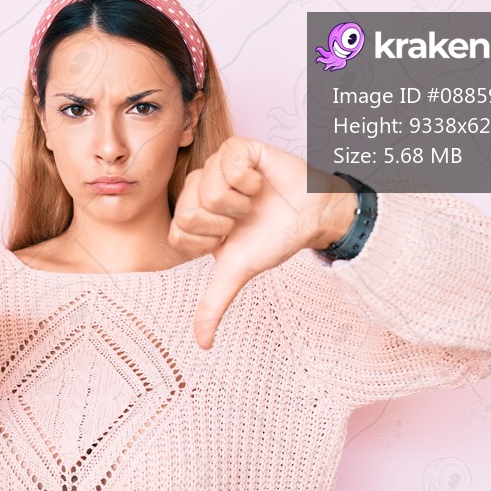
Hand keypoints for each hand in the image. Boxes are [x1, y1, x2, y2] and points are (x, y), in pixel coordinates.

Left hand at [168, 137, 356, 348]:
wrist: (312, 215)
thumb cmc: (274, 237)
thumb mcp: (238, 272)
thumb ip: (214, 304)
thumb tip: (202, 343)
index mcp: (192, 214)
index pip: (178, 232)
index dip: (208, 241)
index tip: (229, 237)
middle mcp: (199, 187)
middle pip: (189, 211)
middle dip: (224, 224)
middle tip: (243, 219)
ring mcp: (217, 164)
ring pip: (209, 189)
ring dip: (241, 203)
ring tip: (254, 201)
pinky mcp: (238, 147)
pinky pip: (229, 164)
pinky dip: (251, 180)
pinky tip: (260, 182)